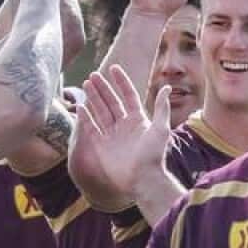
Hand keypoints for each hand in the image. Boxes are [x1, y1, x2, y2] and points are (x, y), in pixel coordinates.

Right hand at [74, 64, 174, 201]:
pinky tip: (80, 106)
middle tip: (93, 75)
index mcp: (138, 120)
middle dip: (102, 88)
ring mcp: (111, 136)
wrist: (142, 179)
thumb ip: (162, 107)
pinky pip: (91, 128)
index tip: (113, 68)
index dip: (121, 82)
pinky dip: (85, 117)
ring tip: (86, 84)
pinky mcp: (101, 146)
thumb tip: (167, 86)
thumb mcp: (161, 129)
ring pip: (100, 112)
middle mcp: (124, 126)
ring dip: (93, 98)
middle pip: (111, 102)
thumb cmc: (153, 155)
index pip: (128, 95)